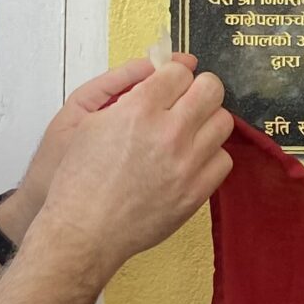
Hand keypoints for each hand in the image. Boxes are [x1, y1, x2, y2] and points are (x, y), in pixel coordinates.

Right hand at [25, 59, 232, 278]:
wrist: (85, 231)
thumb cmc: (80, 179)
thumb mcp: (91, 122)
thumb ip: (128, 93)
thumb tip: (158, 74)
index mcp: (138, 110)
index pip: (179, 71)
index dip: (174, 74)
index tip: (171, 82)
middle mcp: (167, 133)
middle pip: (211, 89)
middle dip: (200, 88)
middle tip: (189, 98)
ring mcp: (186, 164)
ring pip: (223, 122)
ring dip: (207, 121)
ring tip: (190, 131)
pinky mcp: (196, 191)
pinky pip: (224, 160)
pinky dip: (210, 156)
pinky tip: (191, 160)